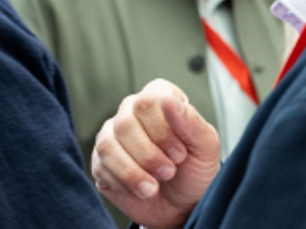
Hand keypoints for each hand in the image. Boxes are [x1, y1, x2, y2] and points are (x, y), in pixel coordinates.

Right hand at [91, 79, 220, 228]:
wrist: (183, 206)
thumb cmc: (195, 170)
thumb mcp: (205, 147)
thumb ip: (190, 121)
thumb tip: (167, 99)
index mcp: (158, 98)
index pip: (147, 101)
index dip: (162, 131)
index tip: (180, 153)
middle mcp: (130, 111)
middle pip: (125, 123)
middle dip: (150, 156)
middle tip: (169, 172)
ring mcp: (112, 136)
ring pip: (108, 145)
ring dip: (134, 172)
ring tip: (154, 187)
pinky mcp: (101, 161)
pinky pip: (101, 167)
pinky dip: (125, 184)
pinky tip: (142, 190)